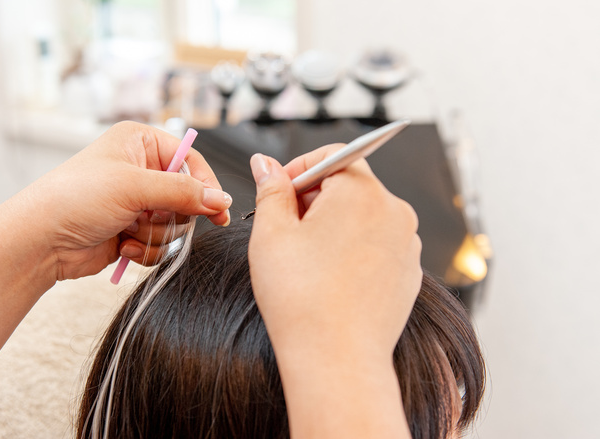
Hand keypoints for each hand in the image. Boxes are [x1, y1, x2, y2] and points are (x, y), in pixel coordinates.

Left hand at [22, 121, 231, 280]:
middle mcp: (141, 170)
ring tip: (129, 232)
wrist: (41, 241)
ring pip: (176, 224)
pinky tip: (123, 247)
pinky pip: (162, 244)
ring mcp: (138, 203)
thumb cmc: (75, 198)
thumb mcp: (134, 186)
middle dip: (170, 215)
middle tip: (149, 217)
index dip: (205, 185)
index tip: (217, 210)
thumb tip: (221, 200)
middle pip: (188, 196)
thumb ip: (184, 192)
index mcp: (140, 143)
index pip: (191, 160)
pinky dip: (147, 250)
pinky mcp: (133, 231)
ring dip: (157, 235)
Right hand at [247, 145, 421, 437]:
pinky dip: (353, 251)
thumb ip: (270, 188)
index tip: (278, 190)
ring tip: (308, 260)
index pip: (331, 156)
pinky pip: (377, 246)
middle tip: (286, 229)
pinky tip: (330, 278)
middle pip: (349, 186)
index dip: (298, 169)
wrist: (337, 360)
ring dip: (334, 226)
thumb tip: (266, 164)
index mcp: (362, 192)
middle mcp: (394, 212)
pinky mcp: (409, 273)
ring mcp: (406, 244)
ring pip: (363, 217)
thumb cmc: (303, 300)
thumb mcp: (271, 233)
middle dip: (314, 199)